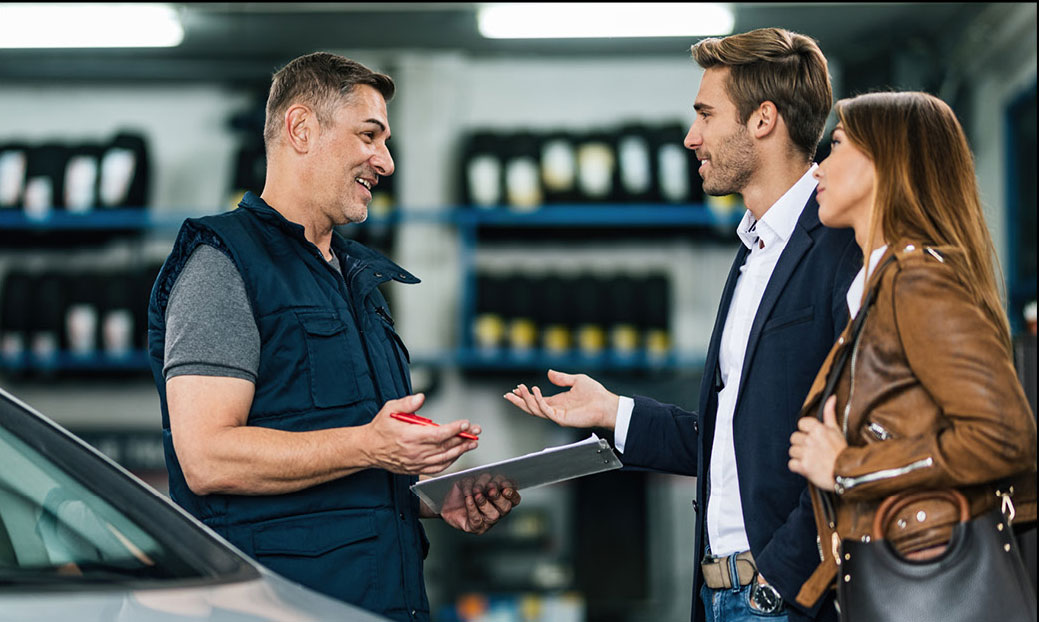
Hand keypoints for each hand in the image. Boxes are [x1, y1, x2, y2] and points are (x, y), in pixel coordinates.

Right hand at [362, 394, 479, 474]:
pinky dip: (449, 462)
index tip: (465, 424)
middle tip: (476, 432)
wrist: (368, 449)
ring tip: (472, 443)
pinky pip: (437, 468)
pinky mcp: (415, 469)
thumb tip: (421, 397)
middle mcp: (414, 452)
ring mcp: (415, 463)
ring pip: (444, 459)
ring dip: (460, 451)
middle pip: (445, 447)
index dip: (454, 430)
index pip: (438, 435)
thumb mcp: (389, 409)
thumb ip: (407, 403)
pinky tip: (457, 455)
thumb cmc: (380, 429)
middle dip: (463, 439)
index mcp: (409, 437)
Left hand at [439, 474, 520, 534]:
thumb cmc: (461, 491)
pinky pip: (476, 519)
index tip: (505, 487)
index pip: (515, 499)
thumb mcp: (472, 480)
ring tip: (476, 494)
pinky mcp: (474, 527)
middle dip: (498, 497)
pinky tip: (468, 498)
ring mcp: (486, 522)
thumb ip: (482, 479)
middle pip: (506, 507)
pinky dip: (472, 507)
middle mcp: (496, 511)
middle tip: (490, 489)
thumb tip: (487, 481)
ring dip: (485, 502)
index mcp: (501, 499)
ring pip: (493, 515)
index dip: (512, 494)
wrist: (444, 503)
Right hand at [504, 370, 618, 429]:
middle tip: (508, 394)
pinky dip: (538, 401)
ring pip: (535, 409)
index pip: (537, 400)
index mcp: (558, 402)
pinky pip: (546, 410)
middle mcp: (555, 409)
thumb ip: (562, 378)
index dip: (526, 395)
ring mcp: (558, 415)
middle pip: (532, 407)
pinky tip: (535, 390)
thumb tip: (549, 373)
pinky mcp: (562, 418)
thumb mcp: (576, 380)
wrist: (606, 404)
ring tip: (520, 389)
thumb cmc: (596, 394)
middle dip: (519, 401)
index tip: (516, 388)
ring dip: (526, 399)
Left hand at [788, 395, 846, 488]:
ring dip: (799, 456)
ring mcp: (806, 453)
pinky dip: (797, 467)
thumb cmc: (842, 452)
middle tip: (813, 450)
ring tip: (811, 459)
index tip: (812, 437)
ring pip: (792, 451)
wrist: (848, 473)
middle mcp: (811, 440)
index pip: (801, 423)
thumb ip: (829, 413)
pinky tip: (807, 467)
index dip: (805, 431)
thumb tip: (831, 397)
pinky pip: (791, 464)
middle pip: (794, 437)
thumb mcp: (837, 430)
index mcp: (818, 429)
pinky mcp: (804, 466)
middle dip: (801, 444)